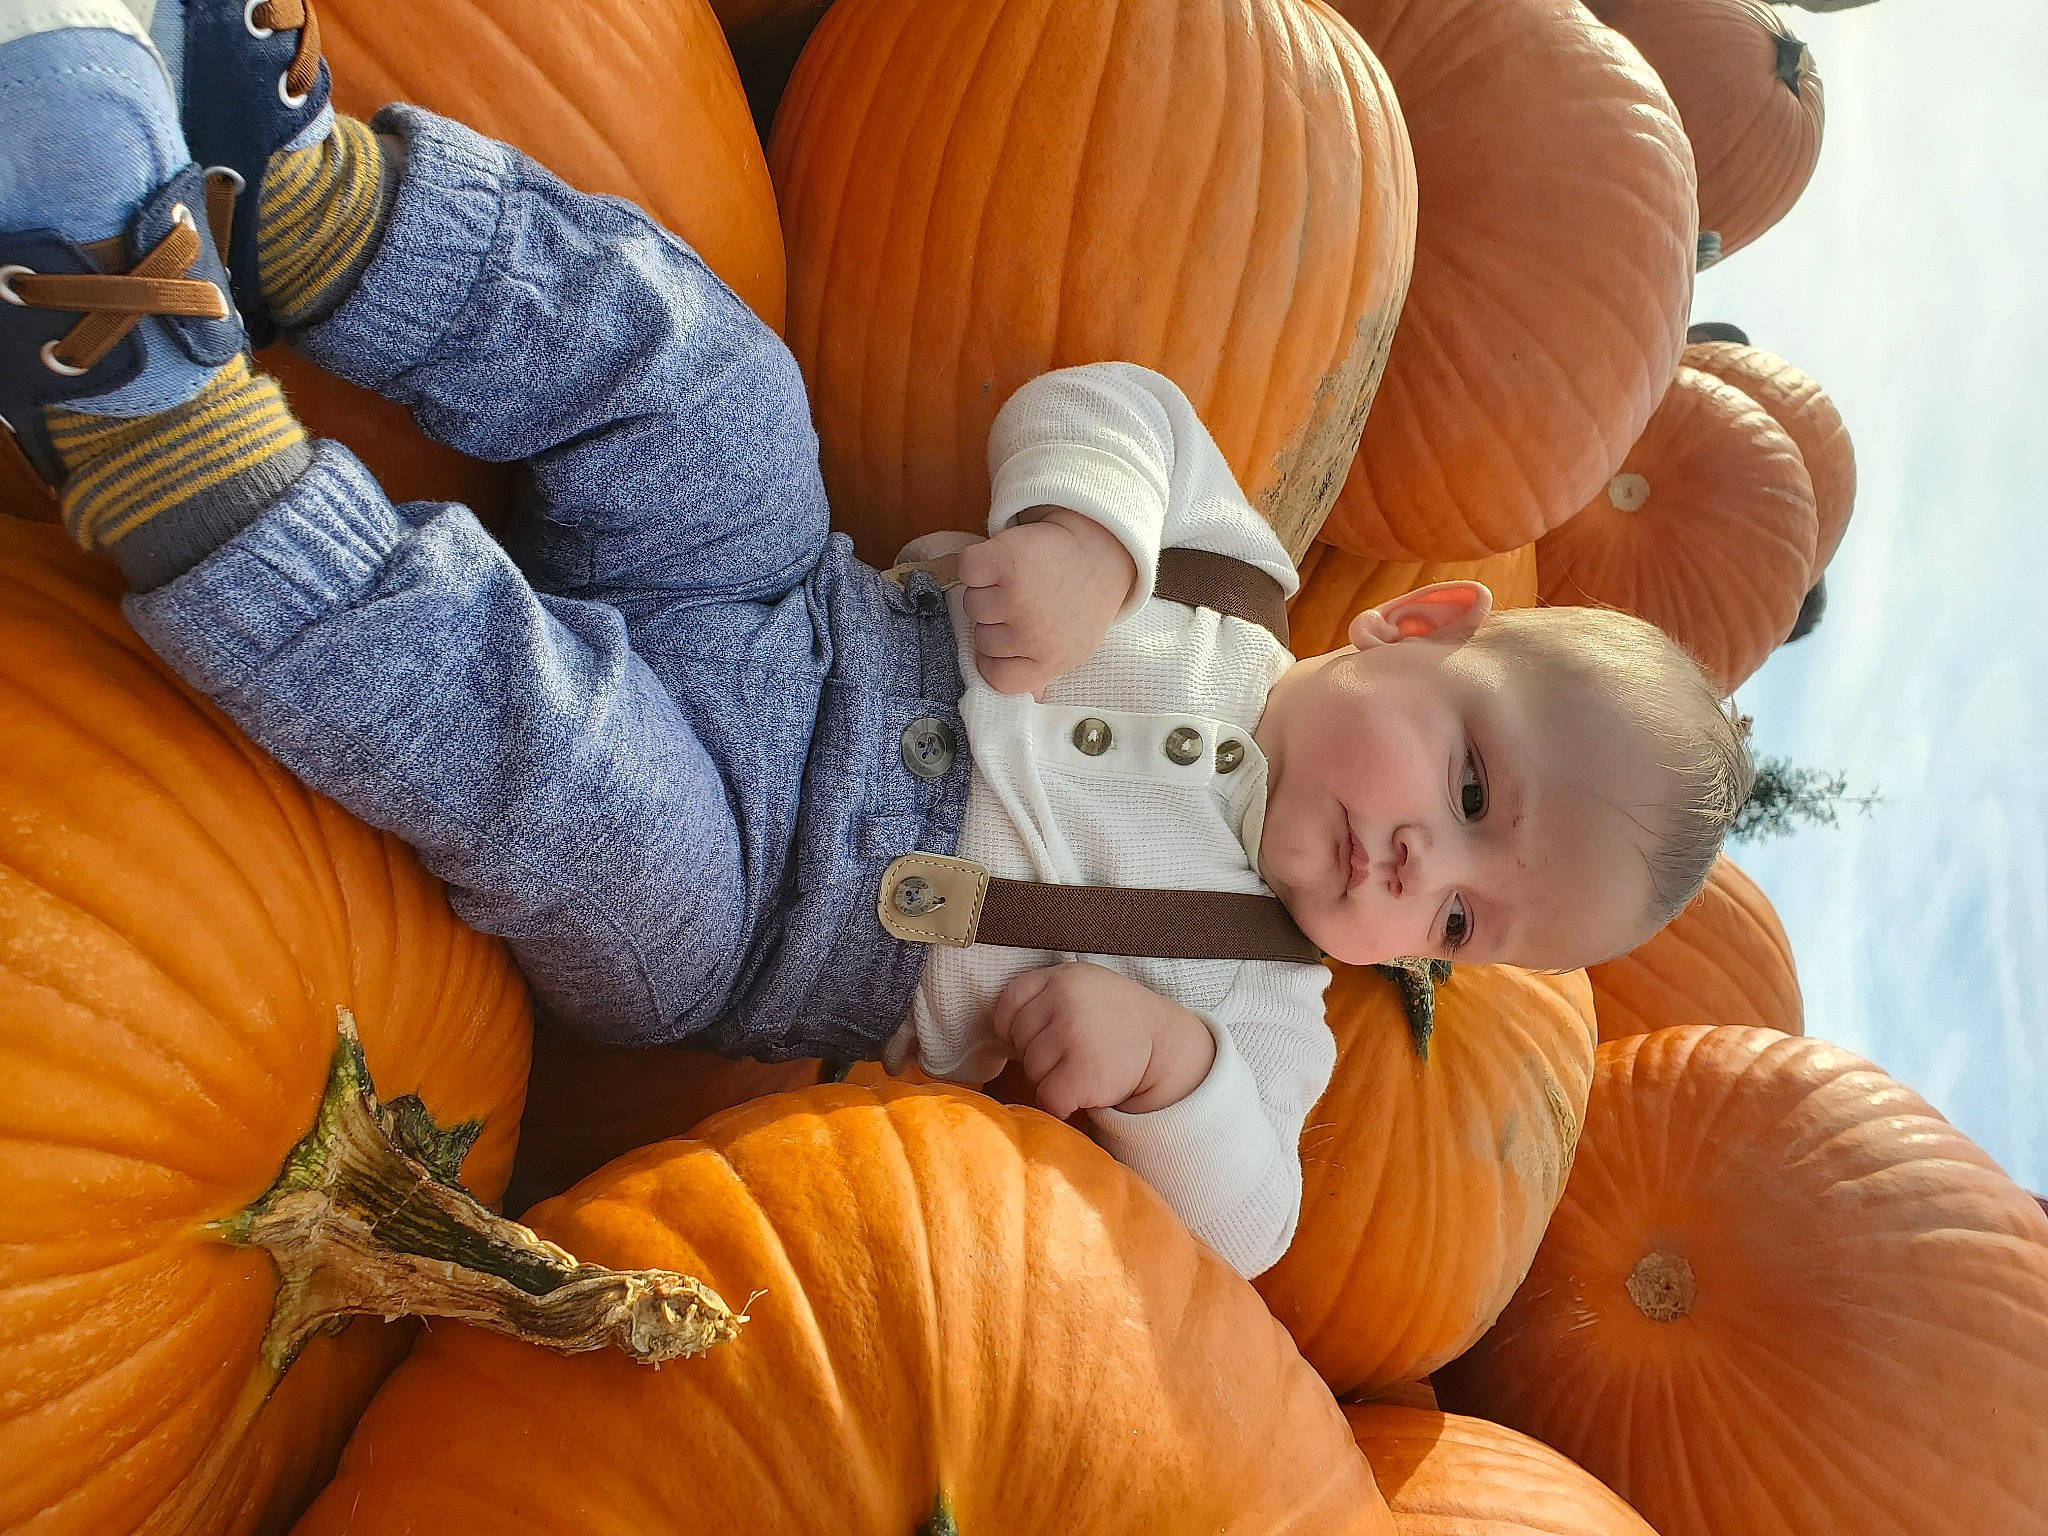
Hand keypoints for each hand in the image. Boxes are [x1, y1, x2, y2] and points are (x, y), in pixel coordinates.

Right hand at [956, 506, 1137, 697]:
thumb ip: (1043, 673)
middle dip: (995, 621)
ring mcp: (1017, 597)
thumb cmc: (1081, 600)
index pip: (996, 677)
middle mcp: (1033, 633)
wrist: (1100, 549)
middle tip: (1023, 601)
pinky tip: (1003, 562)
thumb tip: (1028, 698)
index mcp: (1051, 660)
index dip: (994, 659)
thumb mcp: (1073, 647)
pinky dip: (977, 564)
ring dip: (986, 590)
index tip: (1006, 639)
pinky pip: (967, 571)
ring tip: (1017, 581)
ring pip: (971, 605)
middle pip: (980, 639)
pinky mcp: (1005, 560)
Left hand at [990, 961, 1216, 1118]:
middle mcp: (1064, 1000)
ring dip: (1052, 1080)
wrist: (1166, 1045)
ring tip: (1084, 1069)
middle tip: (1073, 1054)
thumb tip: (1003, 1032)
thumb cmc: (1116, 1021)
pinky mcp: (1081, 1072)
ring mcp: (1072, 1035)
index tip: (1038, 1038)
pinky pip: (1049, 1098)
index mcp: (1061, 977)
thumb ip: (1046, 997)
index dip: (1014, 1028)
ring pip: (1032, 1072)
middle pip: (1019, 1041)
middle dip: (1039, 1055)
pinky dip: (1062, 1105)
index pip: (1008, 1004)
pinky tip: (1085, 1092)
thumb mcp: (1083, 988)